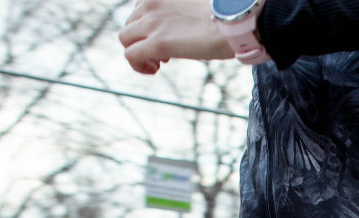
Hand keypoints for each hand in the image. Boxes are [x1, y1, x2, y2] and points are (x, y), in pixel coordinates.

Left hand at [119, 0, 233, 72]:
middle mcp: (150, 4)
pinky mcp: (156, 43)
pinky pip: (130, 56)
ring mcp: (151, 23)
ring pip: (125, 40)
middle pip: (129, 26)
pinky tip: (155, 69)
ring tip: (159, 63)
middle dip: (142, 41)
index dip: (148, 28)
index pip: (139, 10)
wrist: (233, 24)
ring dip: (139, 53)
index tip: (166, 38)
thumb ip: (178, 16)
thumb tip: (180, 31)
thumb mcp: (194, 9)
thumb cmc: (223, 20)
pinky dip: (139, 65)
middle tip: (164, 55)